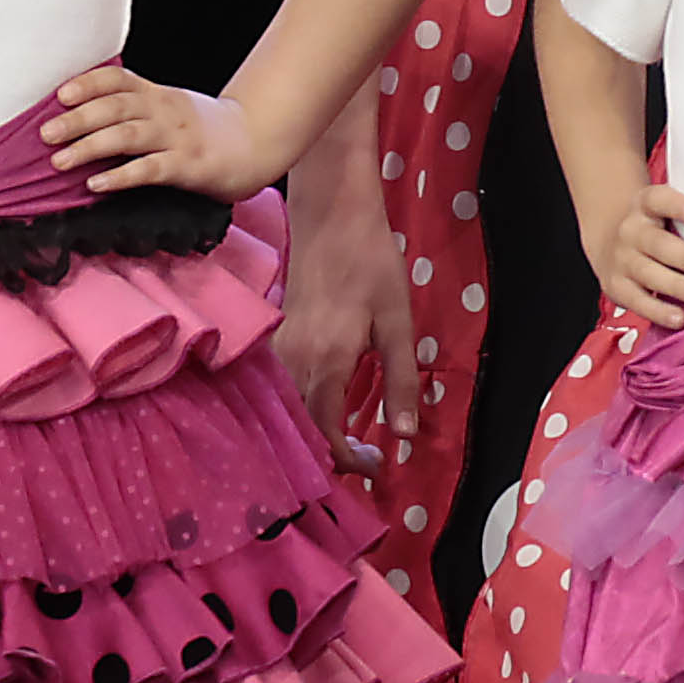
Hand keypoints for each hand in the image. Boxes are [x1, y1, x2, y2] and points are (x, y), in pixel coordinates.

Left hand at [50, 65, 279, 200]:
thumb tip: (85, 118)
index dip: (88, 84)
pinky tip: (97, 184)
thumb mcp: (172, 109)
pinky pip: (150, 169)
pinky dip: (120, 176)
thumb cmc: (207, 131)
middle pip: (115, 107)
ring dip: (89, 147)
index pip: (118, 80)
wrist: (257, 144)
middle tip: (46, 134)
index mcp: (158, 95)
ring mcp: (178, 137)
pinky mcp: (188, 166)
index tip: (60, 95)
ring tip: (60, 161)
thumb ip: (137, 109)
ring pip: (127, 135)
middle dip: (77, 119)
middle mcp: (165, 111)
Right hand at [271, 192, 419, 466]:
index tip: (378, 465)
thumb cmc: (372, 265)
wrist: (332, 217)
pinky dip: (302, 411)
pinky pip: (282, 390)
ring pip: (288, 412)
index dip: (348, 459)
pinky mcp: (277, 340)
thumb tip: (405, 435)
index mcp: (327, 362)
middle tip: (368, 459)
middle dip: (331, 454)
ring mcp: (280, 350)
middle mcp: (295, 362)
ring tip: (350, 440)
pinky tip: (327, 409)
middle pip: (301, 429)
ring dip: (315, 433)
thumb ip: (400, 381)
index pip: (324, 432)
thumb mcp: (398, 323)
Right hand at [588, 174, 683, 329]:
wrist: (609, 245)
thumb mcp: (664, 213)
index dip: (676, 205)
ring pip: (647, 273)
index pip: (657, 200)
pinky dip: (658, 311)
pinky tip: (680, 318)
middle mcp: (630, 231)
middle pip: (656, 243)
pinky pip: (637, 301)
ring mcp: (621, 260)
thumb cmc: (657, 229)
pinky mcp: (615, 287)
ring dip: (677, 286)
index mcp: (645, 206)